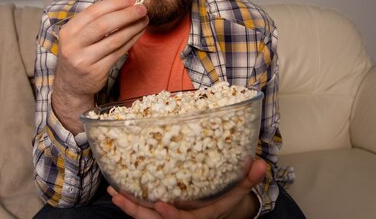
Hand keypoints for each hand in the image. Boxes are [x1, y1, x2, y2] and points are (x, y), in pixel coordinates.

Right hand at [51, 0, 147, 132]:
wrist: (71, 84)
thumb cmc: (78, 54)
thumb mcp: (77, 35)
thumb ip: (94, 20)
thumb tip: (122, 2)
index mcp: (68, 30)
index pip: (93, 12)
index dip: (114, 3)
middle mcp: (73, 45)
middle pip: (104, 25)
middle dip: (126, 14)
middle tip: (142, 8)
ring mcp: (84, 59)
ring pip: (114, 40)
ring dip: (133, 27)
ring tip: (144, 20)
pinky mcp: (96, 71)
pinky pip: (119, 52)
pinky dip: (131, 40)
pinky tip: (139, 33)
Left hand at [108, 158, 267, 218]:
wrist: (219, 213)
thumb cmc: (225, 201)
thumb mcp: (237, 192)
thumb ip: (248, 179)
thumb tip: (261, 163)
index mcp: (201, 218)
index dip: (172, 216)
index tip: (161, 204)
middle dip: (137, 212)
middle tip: (120, 197)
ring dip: (129, 207)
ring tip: (114, 192)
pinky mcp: (160, 214)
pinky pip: (144, 213)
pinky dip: (131, 204)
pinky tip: (118, 192)